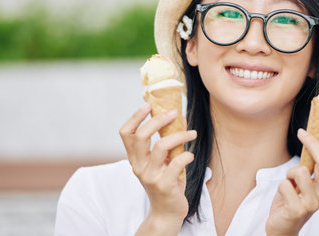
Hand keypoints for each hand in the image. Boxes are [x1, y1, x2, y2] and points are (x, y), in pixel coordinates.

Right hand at [119, 103, 196, 233]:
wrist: (167, 212)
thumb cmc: (166, 182)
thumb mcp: (163, 161)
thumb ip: (167, 140)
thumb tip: (179, 117)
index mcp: (135, 158)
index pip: (126, 133)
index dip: (135, 117)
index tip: (148, 105)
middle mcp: (138, 166)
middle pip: (142, 135)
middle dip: (158, 120)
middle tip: (174, 113)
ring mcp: (150, 176)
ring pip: (161, 146)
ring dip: (179, 135)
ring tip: (192, 133)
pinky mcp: (164, 185)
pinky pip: (176, 162)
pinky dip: (186, 155)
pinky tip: (190, 155)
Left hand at [265, 129, 318, 235]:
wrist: (282, 228)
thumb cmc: (290, 201)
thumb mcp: (303, 184)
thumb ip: (309, 169)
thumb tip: (311, 142)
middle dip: (312, 144)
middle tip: (301, 132)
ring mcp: (311, 204)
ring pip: (300, 171)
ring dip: (289, 172)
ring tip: (288, 183)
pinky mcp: (297, 210)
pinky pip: (285, 184)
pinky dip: (280, 186)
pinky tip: (283, 196)